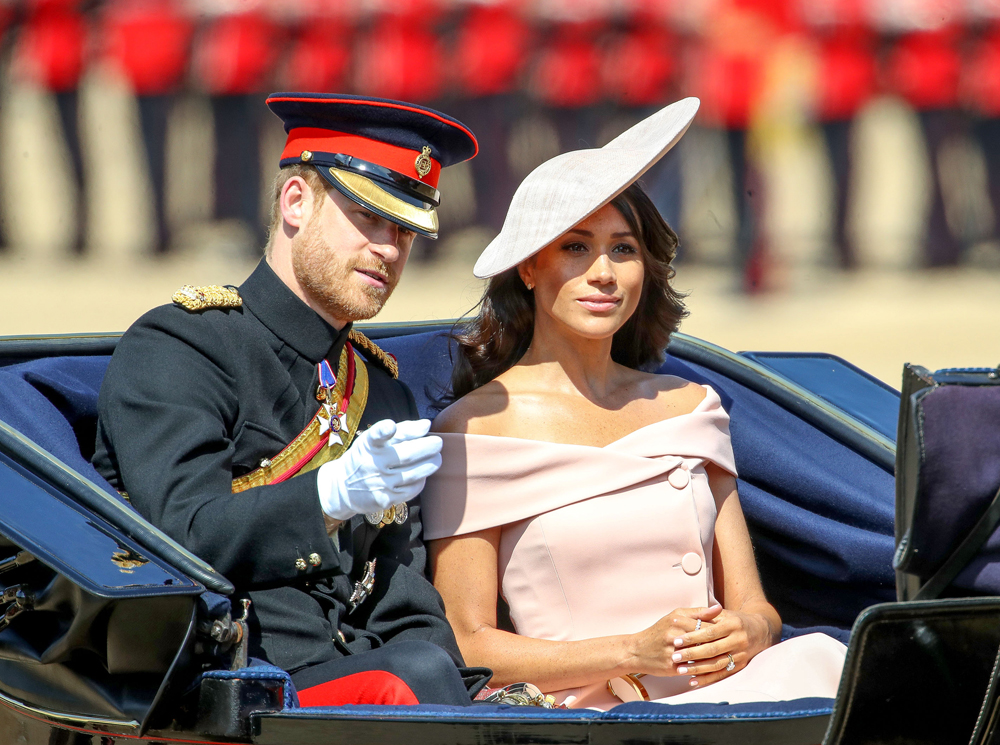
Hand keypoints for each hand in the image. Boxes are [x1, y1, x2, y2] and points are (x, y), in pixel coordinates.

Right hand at [316, 419, 442, 520]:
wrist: (344, 488)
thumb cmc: (367, 458)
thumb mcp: (375, 440)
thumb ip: (402, 430)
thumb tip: (426, 425)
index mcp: (369, 445)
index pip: (375, 436)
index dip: (383, 431)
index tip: (391, 426)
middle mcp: (373, 464)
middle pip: (406, 455)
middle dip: (427, 447)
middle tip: (438, 442)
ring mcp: (379, 483)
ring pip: (414, 474)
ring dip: (430, 464)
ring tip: (437, 458)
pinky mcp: (385, 500)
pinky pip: (411, 489)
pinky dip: (421, 480)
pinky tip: (422, 474)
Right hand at [626, 605, 723, 676]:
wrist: (637, 651)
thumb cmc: (658, 632)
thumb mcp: (675, 617)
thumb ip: (697, 612)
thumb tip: (718, 607)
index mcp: (677, 620)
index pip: (705, 624)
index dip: (720, 629)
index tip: (731, 632)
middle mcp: (674, 634)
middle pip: (705, 640)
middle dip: (719, 643)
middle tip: (732, 645)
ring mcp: (673, 651)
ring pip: (701, 655)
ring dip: (714, 657)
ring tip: (725, 656)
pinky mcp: (672, 666)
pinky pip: (693, 668)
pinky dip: (703, 668)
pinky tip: (713, 667)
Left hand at [670, 604, 773, 687]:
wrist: (761, 631)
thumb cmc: (736, 620)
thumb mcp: (724, 614)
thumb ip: (705, 616)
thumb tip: (681, 617)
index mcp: (732, 625)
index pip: (709, 632)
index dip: (692, 637)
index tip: (676, 641)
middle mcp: (738, 640)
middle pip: (712, 650)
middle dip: (692, 654)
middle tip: (674, 656)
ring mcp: (741, 655)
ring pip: (716, 664)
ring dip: (697, 669)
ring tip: (680, 670)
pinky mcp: (741, 666)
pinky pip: (722, 675)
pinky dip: (707, 679)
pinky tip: (693, 682)